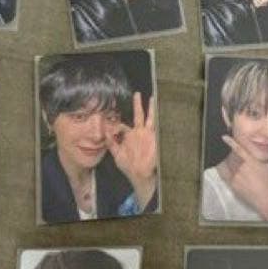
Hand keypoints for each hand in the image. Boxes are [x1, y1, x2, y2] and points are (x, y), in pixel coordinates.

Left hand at [106, 91, 157, 206]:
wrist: (141, 174)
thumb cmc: (129, 166)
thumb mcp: (117, 155)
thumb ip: (111, 143)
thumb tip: (105, 132)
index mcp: (130, 136)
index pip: (123, 125)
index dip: (116, 123)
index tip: (110, 118)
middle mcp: (139, 133)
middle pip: (138, 116)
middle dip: (137, 105)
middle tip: (136, 94)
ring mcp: (148, 135)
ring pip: (150, 118)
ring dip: (151, 108)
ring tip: (152, 98)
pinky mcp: (155, 138)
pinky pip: (157, 126)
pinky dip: (159, 119)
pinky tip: (162, 110)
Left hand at [221, 136, 267, 220]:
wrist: (266, 200)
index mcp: (251, 162)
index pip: (239, 150)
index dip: (231, 142)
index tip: (224, 137)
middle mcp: (242, 168)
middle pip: (232, 158)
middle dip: (232, 156)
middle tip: (238, 160)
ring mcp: (236, 177)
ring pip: (228, 166)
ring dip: (228, 164)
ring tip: (235, 167)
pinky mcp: (233, 185)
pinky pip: (225, 176)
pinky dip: (225, 172)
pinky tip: (228, 172)